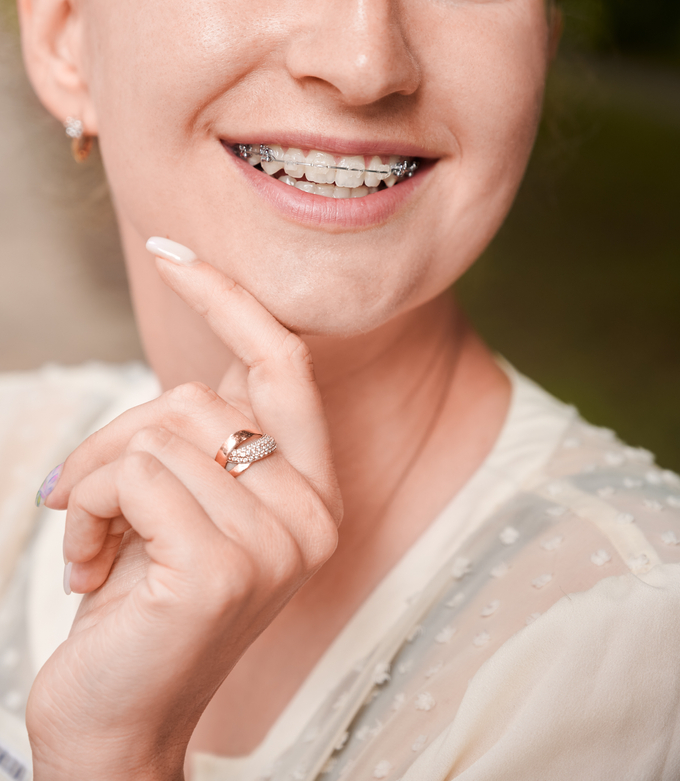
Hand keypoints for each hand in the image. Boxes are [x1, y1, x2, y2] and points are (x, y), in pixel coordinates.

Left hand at [28, 250, 341, 780]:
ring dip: (92, 484)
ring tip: (90, 544)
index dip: (228, 300)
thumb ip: (206, 439)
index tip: (173, 250)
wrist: (121, 719)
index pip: (281, 364)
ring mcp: (278, 541)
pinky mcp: (226, 567)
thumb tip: (188, 376)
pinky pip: (135, 476)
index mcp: (310, 490)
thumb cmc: (148, 603)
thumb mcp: (187, 506)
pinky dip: (85, 510)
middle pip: (193, 398)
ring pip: (156, 435)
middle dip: (114, 439)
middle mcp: (311, 512)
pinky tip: (87, 571)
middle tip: (78, 500)